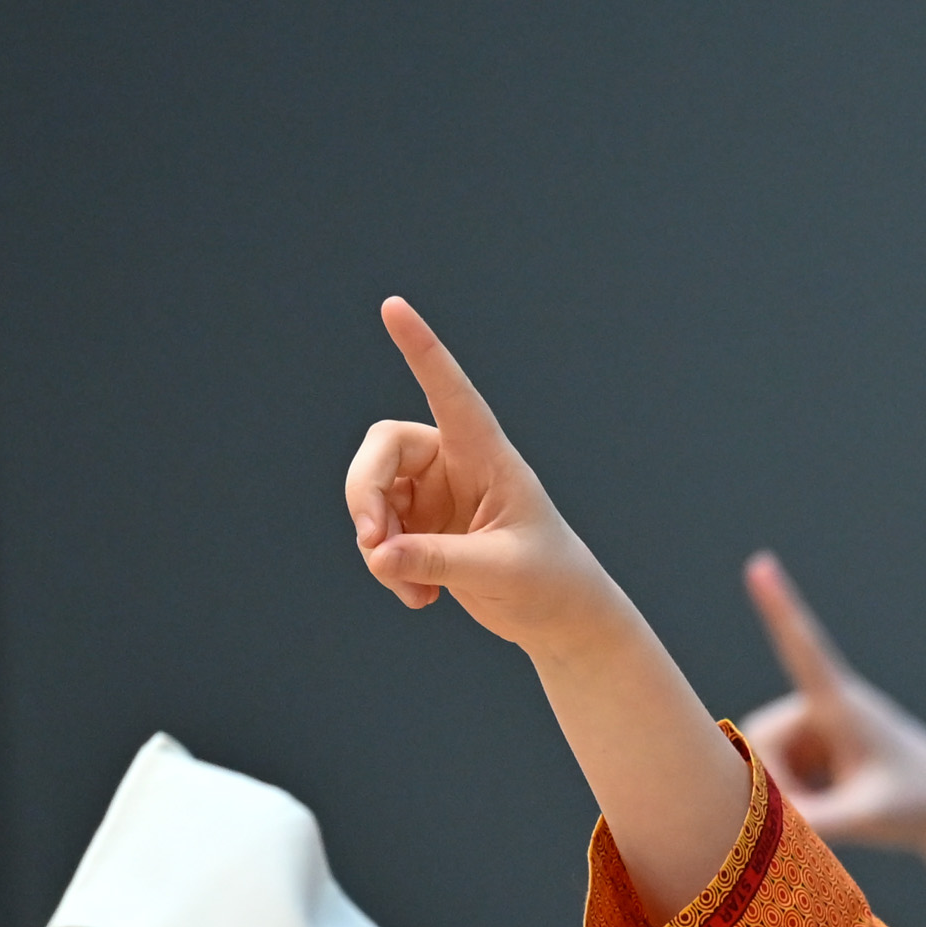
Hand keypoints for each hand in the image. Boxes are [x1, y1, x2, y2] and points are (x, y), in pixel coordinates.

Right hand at [344, 298, 625, 653]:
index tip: (394, 306)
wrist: (560, 620)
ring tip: (410, 590)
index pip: (451, 393)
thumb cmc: (550, 582)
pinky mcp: (420, 528)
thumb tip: (376, 556)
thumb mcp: (497, 570)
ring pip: (371, 495)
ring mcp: (433, 496)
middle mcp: (455, 465)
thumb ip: (436, 561)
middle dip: (365, 495)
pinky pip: (379, 535)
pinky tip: (419, 599)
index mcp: (487, 456)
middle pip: (383, 450)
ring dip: (376, 543)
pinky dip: (387, 567)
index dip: (422, 350)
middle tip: (372, 545)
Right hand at [739, 554, 925, 858]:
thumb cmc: (915, 805)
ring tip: (835, 808)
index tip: (762, 565)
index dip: (780, 611)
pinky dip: (793, 793)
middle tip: (808, 821)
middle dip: (773, 782)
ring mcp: (821, 722)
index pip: (806, 651)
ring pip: (766, 757)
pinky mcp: (819, 740)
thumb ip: (818, 822)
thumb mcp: (869, 819)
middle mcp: (828, 703)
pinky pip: (778, 767)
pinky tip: (831, 803)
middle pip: (762, 738)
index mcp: (843, 706)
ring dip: (786, 791)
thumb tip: (766, 820)